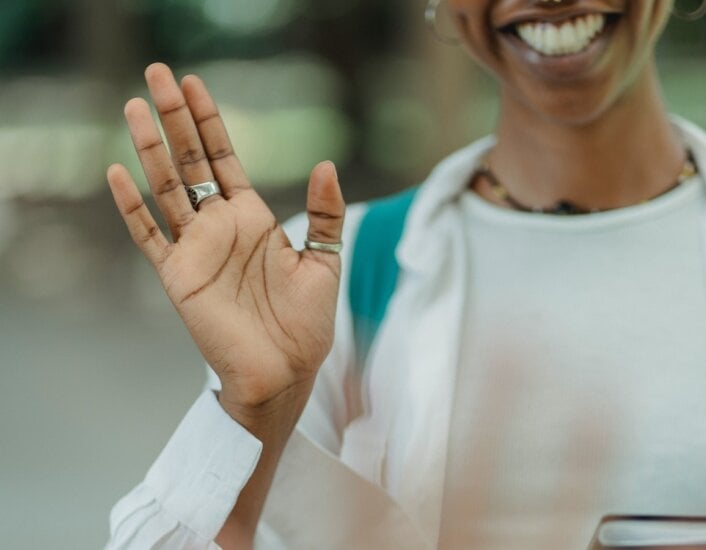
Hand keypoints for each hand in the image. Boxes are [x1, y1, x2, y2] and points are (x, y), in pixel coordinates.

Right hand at [107, 63, 344, 412]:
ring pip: (165, 187)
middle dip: (175, 118)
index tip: (196, 84)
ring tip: (134, 106)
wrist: (286, 372)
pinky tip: (116, 173)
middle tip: (158, 74)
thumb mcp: (324, 261)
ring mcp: (196, 249)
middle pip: (190, 161)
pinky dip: (131, 207)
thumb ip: (324, 213)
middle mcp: (220, 228)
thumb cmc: (305, 324)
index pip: (225, 159)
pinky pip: (148, 236)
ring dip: (149, 148)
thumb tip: (326, 163)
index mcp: (253, 220)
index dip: (210, 122)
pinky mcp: (178, 276)